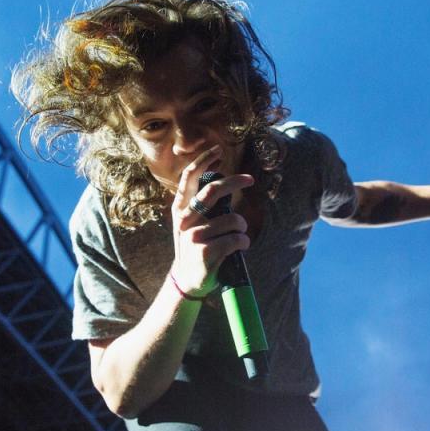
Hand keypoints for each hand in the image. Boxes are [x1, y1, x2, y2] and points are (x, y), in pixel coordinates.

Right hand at [170, 146, 253, 294]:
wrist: (187, 280)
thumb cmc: (194, 247)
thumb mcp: (188, 223)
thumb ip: (198, 204)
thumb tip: (219, 180)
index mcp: (179, 209)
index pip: (188, 177)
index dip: (202, 160)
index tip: (218, 150)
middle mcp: (185, 220)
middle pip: (212, 190)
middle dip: (234, 181)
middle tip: (250, 179)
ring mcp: (195, 236)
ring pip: (233, 219)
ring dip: (242, 226)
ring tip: (237, 235)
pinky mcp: (207, 252)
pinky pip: (237, 239)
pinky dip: (243, 242)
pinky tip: (238, 247)